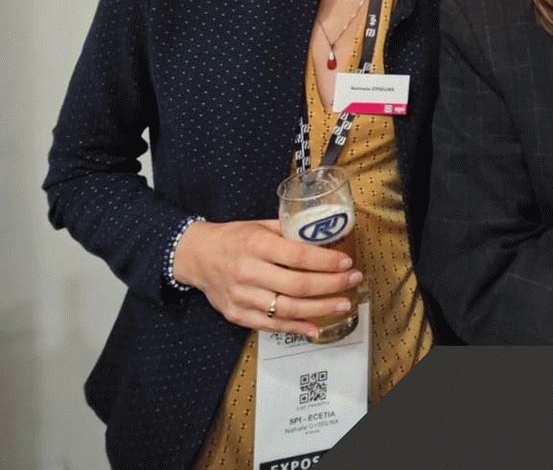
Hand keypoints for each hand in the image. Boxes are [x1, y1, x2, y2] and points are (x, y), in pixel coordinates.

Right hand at [172, 218, 362, 338]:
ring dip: (320, 309)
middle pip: (297, 285)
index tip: (347, 262)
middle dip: (331, 285)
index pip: (298, 256)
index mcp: (256, 245)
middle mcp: (248, 272)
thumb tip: (324, 236)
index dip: (326, 261)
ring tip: (343, 304)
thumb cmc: (233, 237)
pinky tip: (316, 327)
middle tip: (353, 280)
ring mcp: (242, 297)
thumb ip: (289, 232)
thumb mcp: (260, 226)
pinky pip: (271, 326)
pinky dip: (296, 328)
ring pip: (287, 309)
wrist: (196, 256)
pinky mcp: (237, 315)